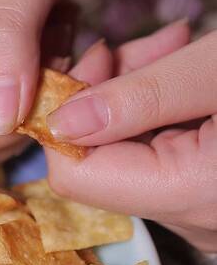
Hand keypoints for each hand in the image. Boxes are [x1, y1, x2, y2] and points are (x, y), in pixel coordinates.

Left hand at [46, 20, 216, 251]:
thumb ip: (140, 97)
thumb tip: (63, 122)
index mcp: (195, 192)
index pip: (77, 175)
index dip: (66, 119)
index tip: (85, 68)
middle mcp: (197, 216)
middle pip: (102, 161)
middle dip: (107, 97)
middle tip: (141, 47)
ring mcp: (205, 209)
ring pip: (130, 154)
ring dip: (136, 96)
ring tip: (175, 49)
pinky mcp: (212, 193)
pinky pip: (162, 156)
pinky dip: (161, 111)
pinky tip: (187, 76)